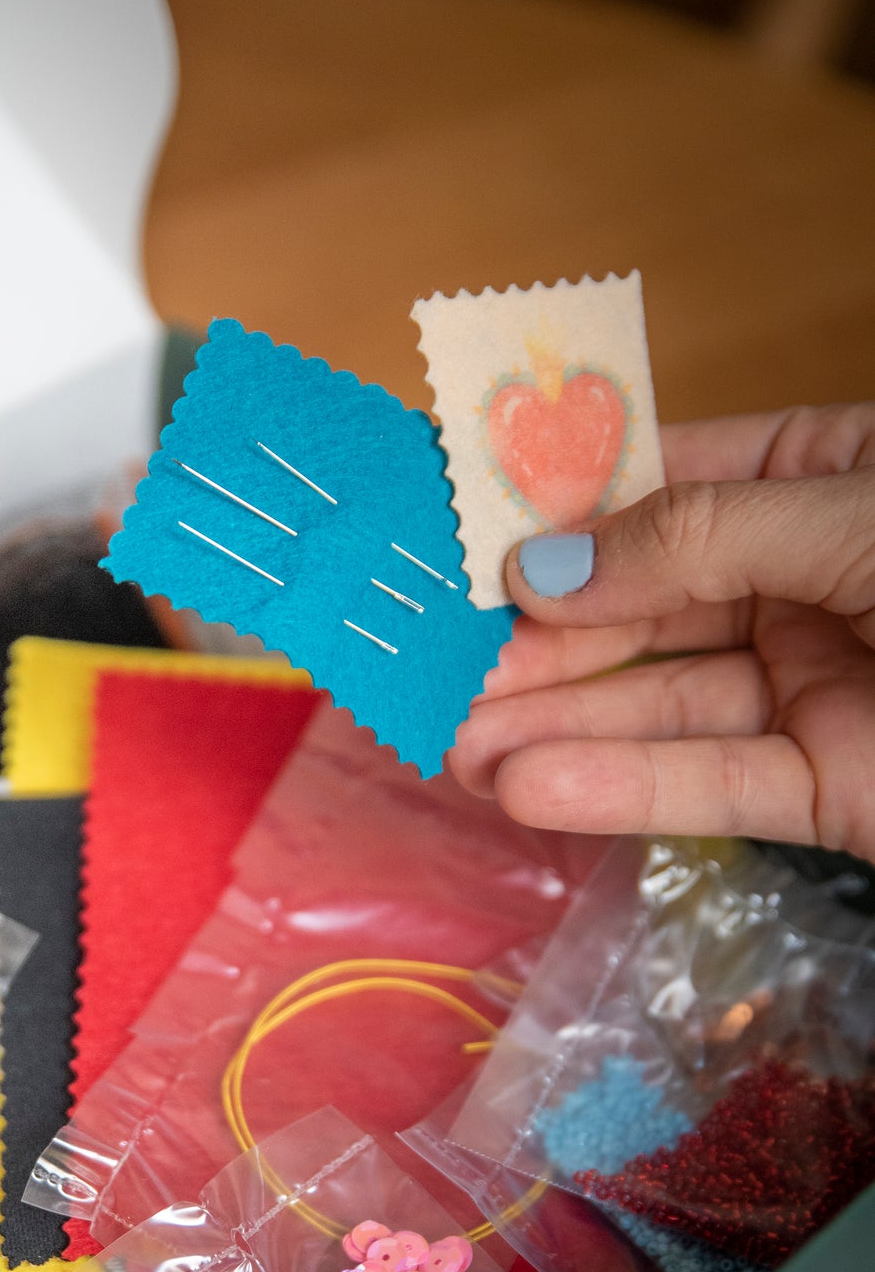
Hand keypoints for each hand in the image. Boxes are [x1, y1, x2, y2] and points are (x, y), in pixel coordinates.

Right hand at [450, 404, 874, 859]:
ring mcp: (815, 685)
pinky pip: (716, 786)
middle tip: (439, 669)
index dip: (561, 519)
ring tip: (455, 745)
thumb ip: (701, 535)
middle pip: (641, 608)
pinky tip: (530, 787)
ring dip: (554, 727)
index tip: (458, 548)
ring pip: (661, 705)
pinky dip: (623, 791)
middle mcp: (805, 580)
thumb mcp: (856, 516)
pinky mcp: (829, 788)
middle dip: (537, 642)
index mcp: (819, 481)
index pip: (663, 487)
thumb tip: (547, 568)